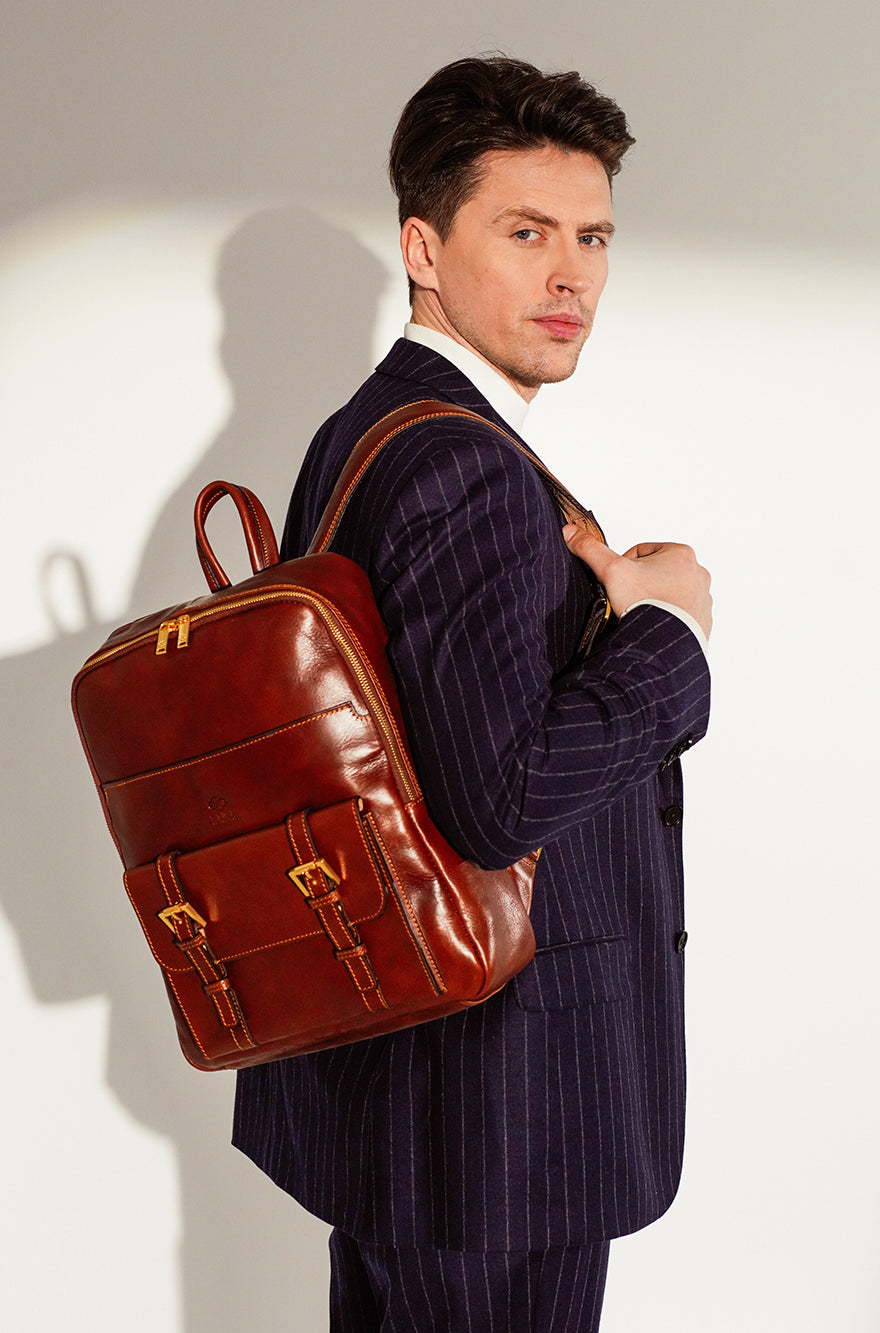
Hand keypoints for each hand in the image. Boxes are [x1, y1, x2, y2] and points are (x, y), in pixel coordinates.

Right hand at [563, 525, 712, 640]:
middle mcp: (698, 573)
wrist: (663, 643)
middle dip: (641, 583)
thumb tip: (571, 532)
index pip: (641, 552)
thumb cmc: (646, 604)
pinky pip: (680, 614)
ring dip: (655, 599)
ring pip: (668, 592)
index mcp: (682, 553)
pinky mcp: (703, 621)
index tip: (620, 581)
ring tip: (641, 612)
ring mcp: (702, 598)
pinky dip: (667, 617)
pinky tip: (654, 624)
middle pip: (656, 572)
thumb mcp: (611, 570)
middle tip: (628, 598)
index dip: (624, 566)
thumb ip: (591, 549)